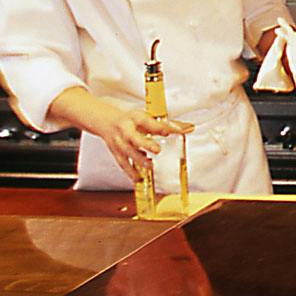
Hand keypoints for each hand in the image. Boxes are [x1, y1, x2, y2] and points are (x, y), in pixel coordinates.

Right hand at [48, 88, 189, 178]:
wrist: (105, 121)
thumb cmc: (131, 120)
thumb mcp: (148, 117)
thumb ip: (169, 124)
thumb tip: (190, 128)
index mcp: (135, 118)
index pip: (147, 122)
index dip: (157, 127)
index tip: (168, 132)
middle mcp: (125, 130)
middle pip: (134, 138)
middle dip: (145, 144)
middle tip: (157, 150)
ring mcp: (119, 142)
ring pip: (127, 152)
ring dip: (138, 160)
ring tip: (150, 166)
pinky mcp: (116, 153)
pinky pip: (122, 164)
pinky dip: (130, 172)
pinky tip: (138, 178)